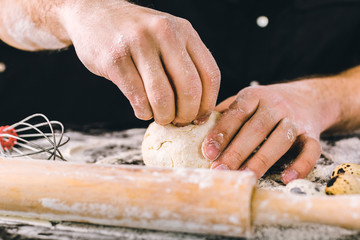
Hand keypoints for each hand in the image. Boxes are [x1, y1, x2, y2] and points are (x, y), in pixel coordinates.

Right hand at [60, 0, 219, 124]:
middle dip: (186, 114)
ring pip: (162, 97)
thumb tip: (199, 108)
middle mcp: (164, 33)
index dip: (207, 103)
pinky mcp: (115, 58)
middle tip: (179, 122)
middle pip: (189, 88)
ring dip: (164, 116)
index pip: (210, 74)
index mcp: (184, 30)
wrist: (93, 12)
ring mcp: (138, 44)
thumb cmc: (136, 34)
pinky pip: (138, 98)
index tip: (199, 116)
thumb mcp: (167, 36)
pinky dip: (143, 112)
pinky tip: (142, 110)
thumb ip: (184, 62)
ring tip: (161, 117)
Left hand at [201, 79, 340, 183]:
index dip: (222, 132)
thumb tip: (195, 126)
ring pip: (281, 139)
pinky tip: (286, 179)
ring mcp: (296, 119)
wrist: (308, 97)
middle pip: (257, 128)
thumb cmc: (266, 104)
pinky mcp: (312, 134)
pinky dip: (301, 165)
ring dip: (262, 160)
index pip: (236, 113)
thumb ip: (224, 113)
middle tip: (220, 169)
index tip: (207, 151)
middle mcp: (276, 105)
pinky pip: (311, 150)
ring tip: (245, 176)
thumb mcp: (246, 100)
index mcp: (254, 96)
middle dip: (237, 151)